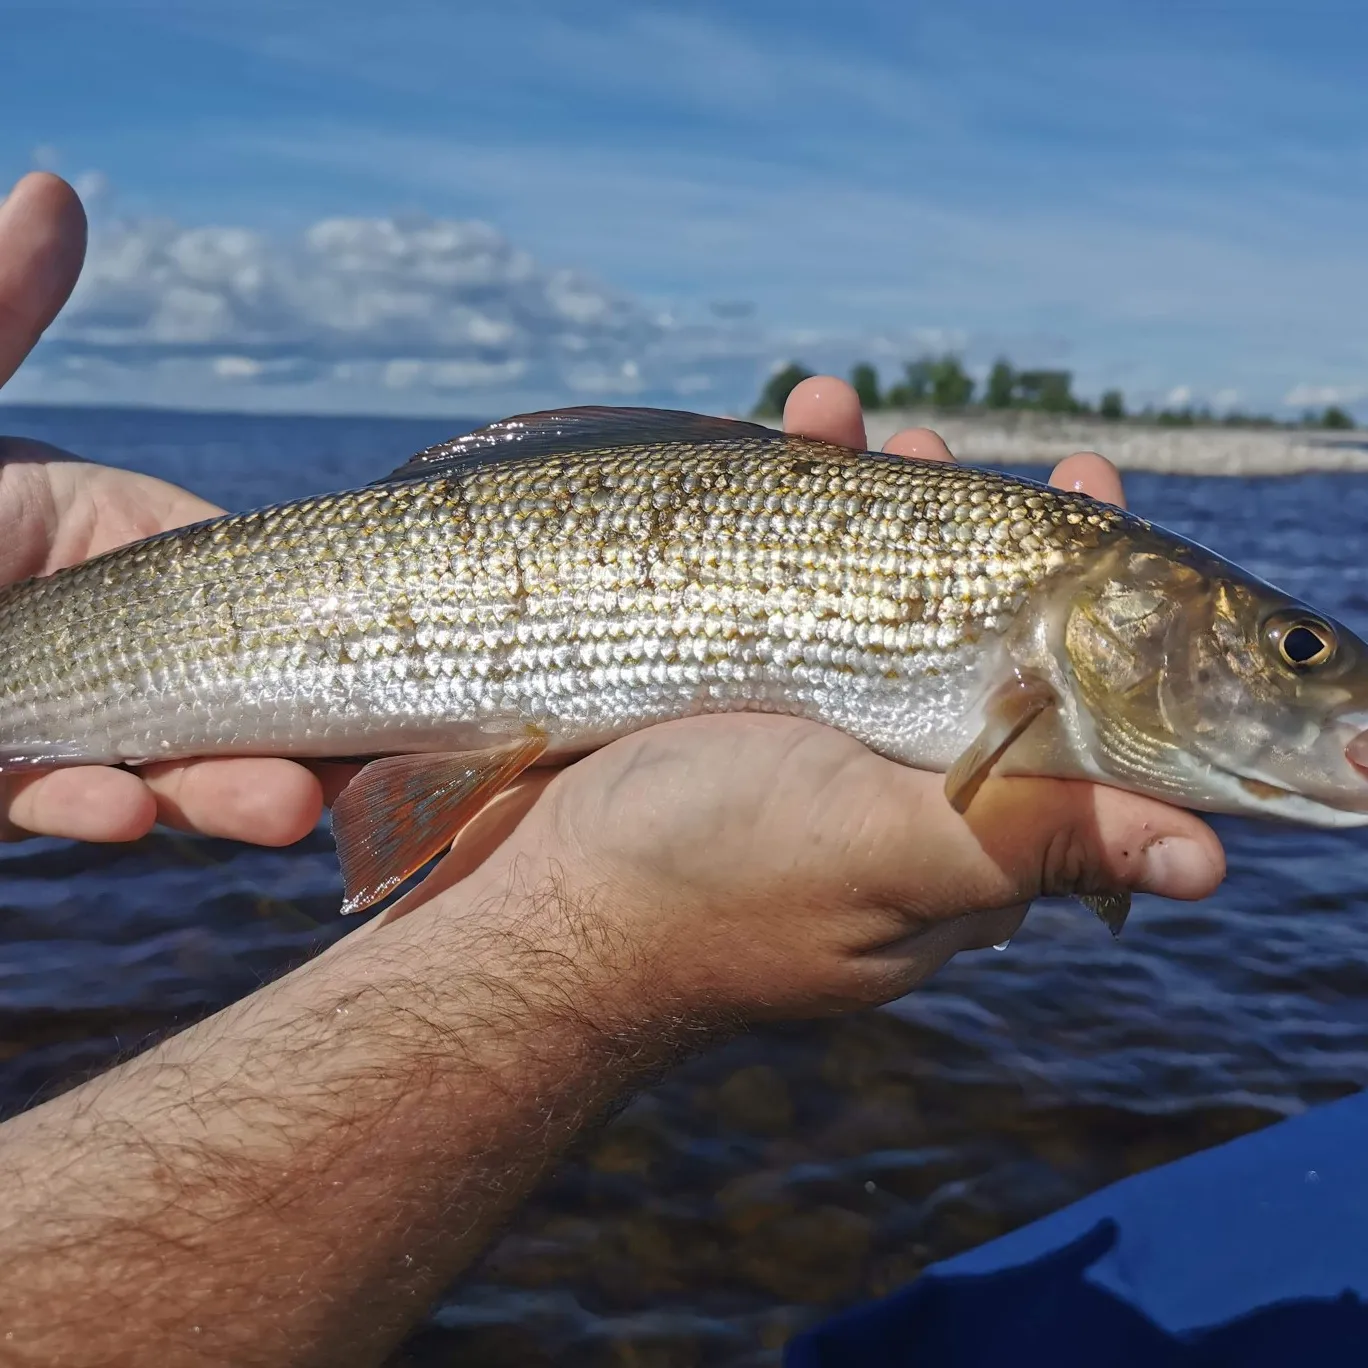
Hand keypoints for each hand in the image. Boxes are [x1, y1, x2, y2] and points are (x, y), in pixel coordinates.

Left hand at [0, 173, 337, 844]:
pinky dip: (83, 806)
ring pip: (146, 766)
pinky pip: (40, 799)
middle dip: (283, 731)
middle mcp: (86, 634)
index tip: (381, 657)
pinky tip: (126, 813)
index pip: (227, 585)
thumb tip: (57, 190)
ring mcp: (42, 717)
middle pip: (209, 691)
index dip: (304, 628)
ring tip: (288, 811)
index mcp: (95, 538)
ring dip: (216, 791)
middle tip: (358, 765)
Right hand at [383, 376, 1223, 1011]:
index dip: (1082, 592)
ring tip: (839, 412)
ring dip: (859, 491)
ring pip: (853, 587)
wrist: (535, 908)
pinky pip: (764, 583)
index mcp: (957, 816)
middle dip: (953, 521)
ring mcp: (795, 729)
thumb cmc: (715, 884)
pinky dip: (772, 504)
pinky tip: (776, 432)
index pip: (1056, 691)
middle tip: (939, 445)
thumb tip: (1215, 855)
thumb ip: (1041, 833)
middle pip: (952, 621)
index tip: (1088, 491)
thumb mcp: (892, 853)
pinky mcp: (714, 696)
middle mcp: (886, 769)